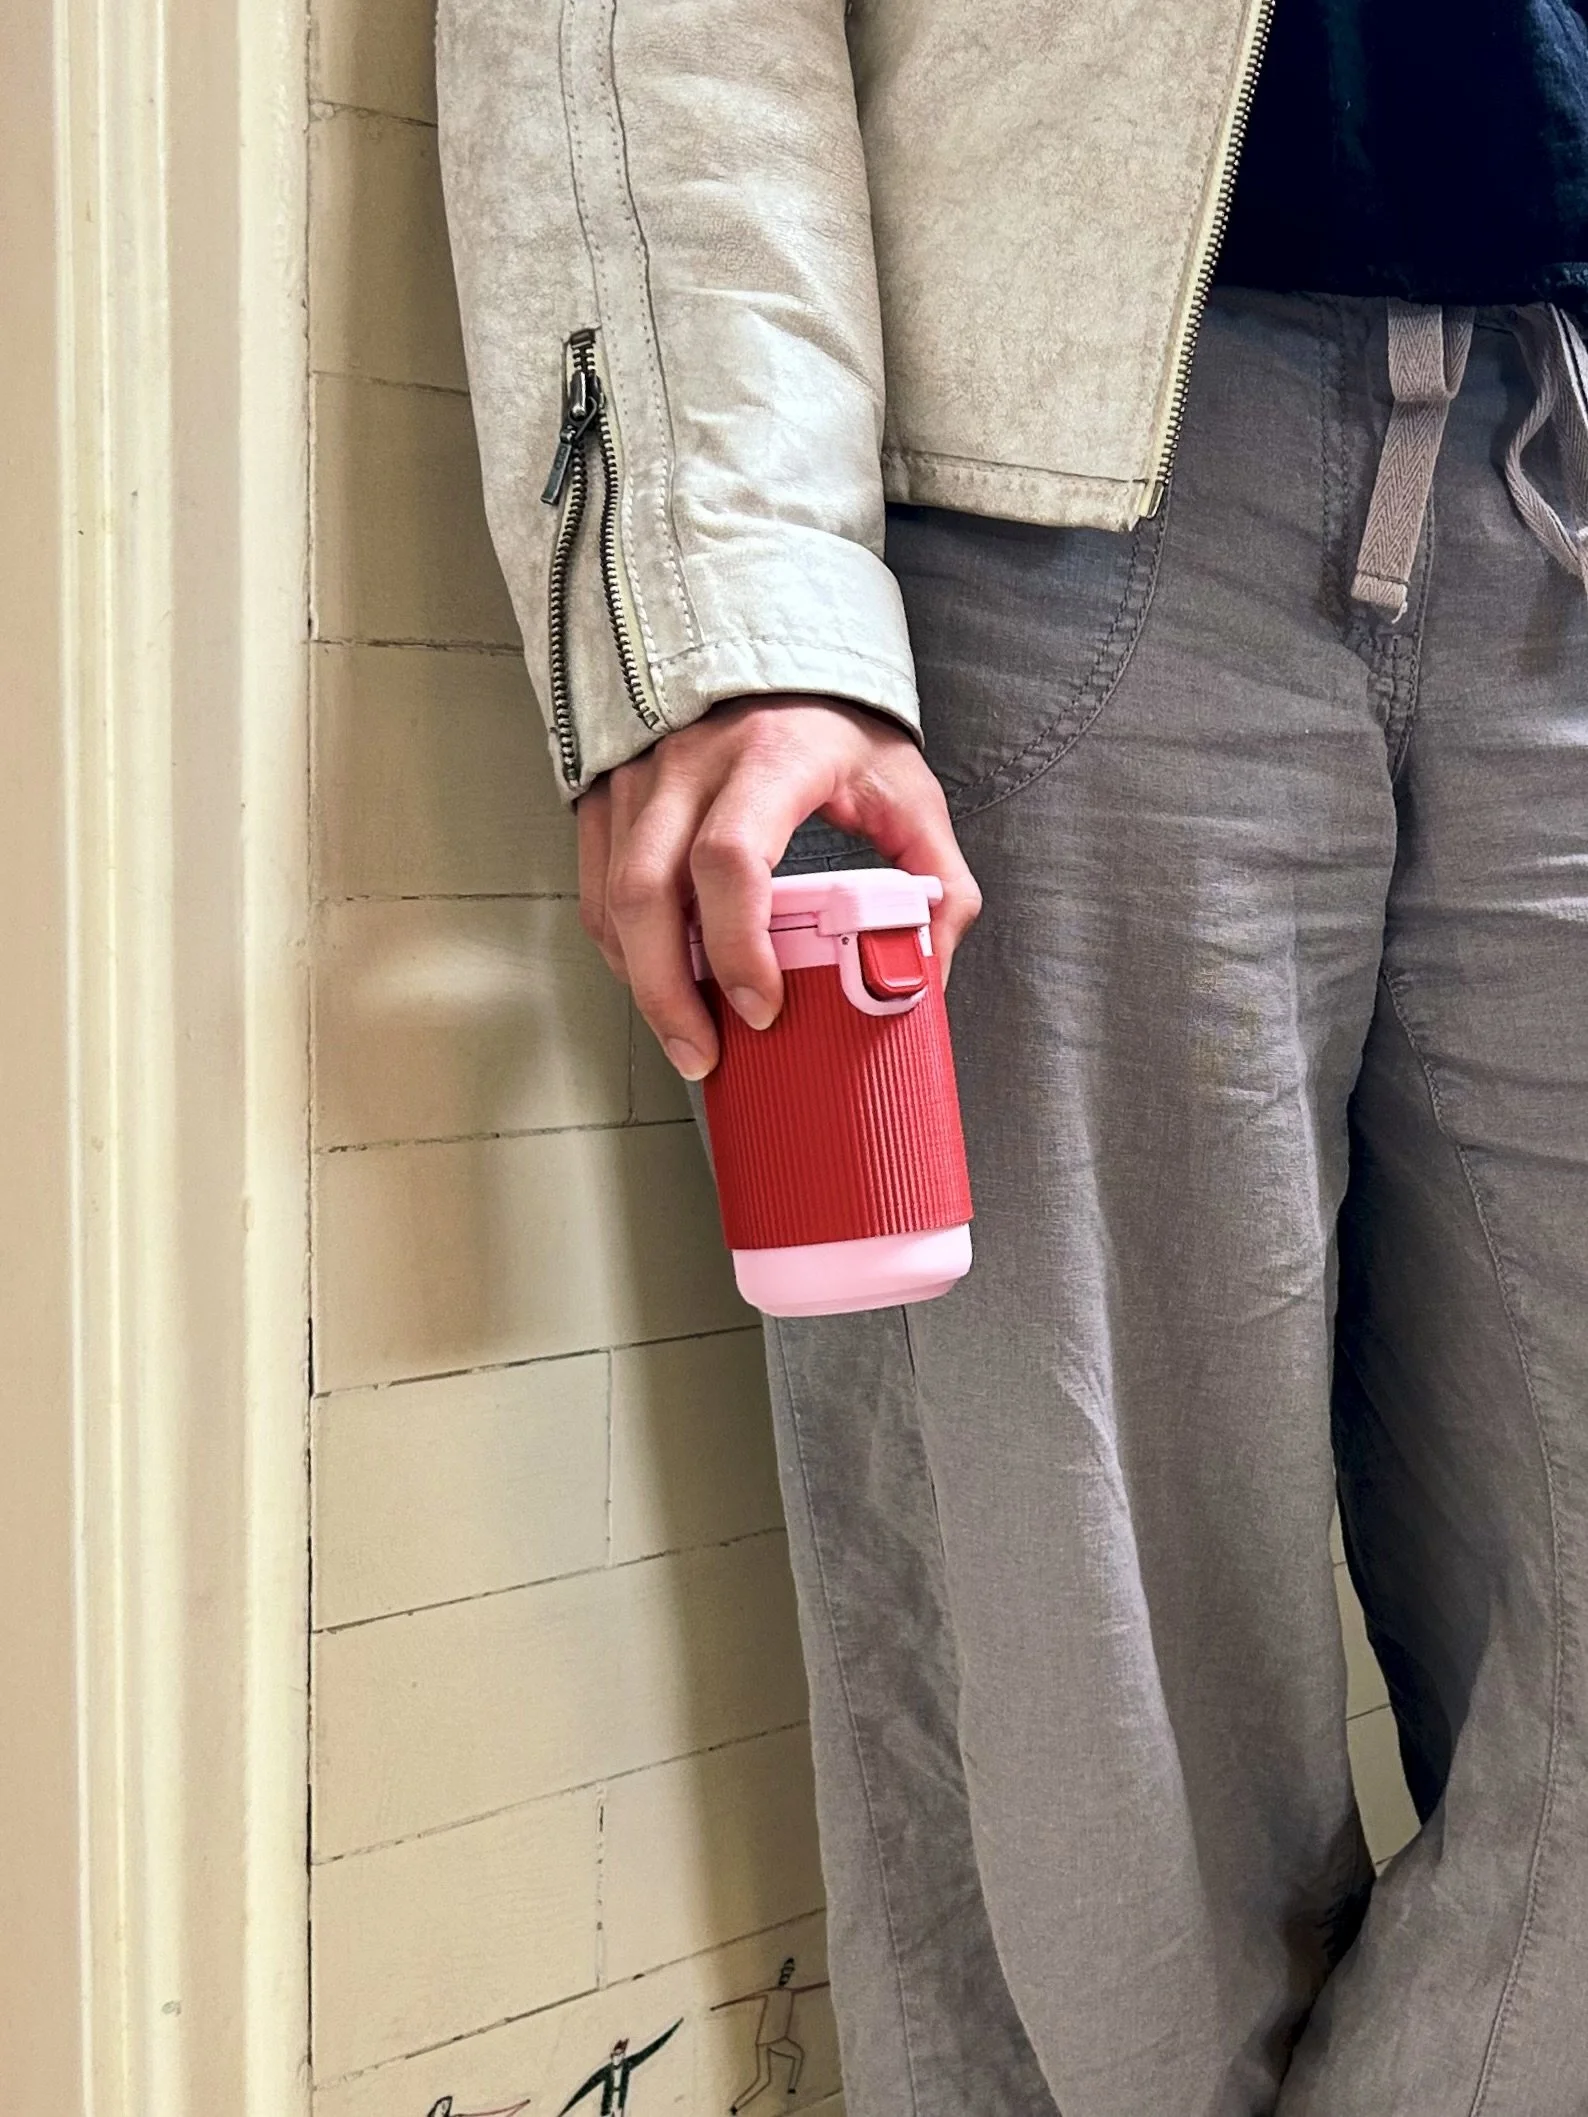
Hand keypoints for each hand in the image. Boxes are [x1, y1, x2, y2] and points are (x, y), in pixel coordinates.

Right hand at [578, 696, 980, 1078]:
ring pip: (613, 899)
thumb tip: (926, 975)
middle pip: (648, 892)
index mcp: (770, 757)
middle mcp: (690, 762)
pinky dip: (621, 950)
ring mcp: (639, 778)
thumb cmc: (838, 729)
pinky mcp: (609, 795)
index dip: (737, 945)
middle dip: (668, 992)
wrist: (769, 651)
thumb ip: (938, 882)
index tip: (762, 1008)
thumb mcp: (907, 792)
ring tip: (685, 1037)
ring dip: (642, 981)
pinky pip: (595, 889)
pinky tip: (658, 983)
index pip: (731, 859)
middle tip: (704, 1055)